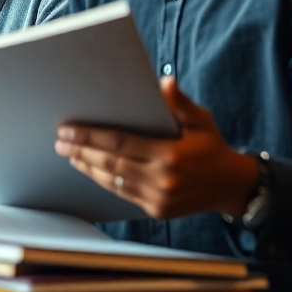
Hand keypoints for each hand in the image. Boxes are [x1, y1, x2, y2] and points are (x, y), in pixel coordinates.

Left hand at [54, 76, 259, 218]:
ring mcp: (159, 198)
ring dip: (88, 166)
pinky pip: (122, 193)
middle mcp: (163, 179)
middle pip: (111, 162)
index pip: (120, 143)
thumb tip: (164, 81)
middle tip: (60, 141)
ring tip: (69, 154)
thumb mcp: (201, 120)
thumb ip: (180, 102)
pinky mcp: (157, 210)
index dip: (90, 136)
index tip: (67, 129)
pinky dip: (104, 180)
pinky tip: (90, 169)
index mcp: (170, 155)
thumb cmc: (211, 146)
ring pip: (113, 180)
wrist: (231, 186)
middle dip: (81, 150)